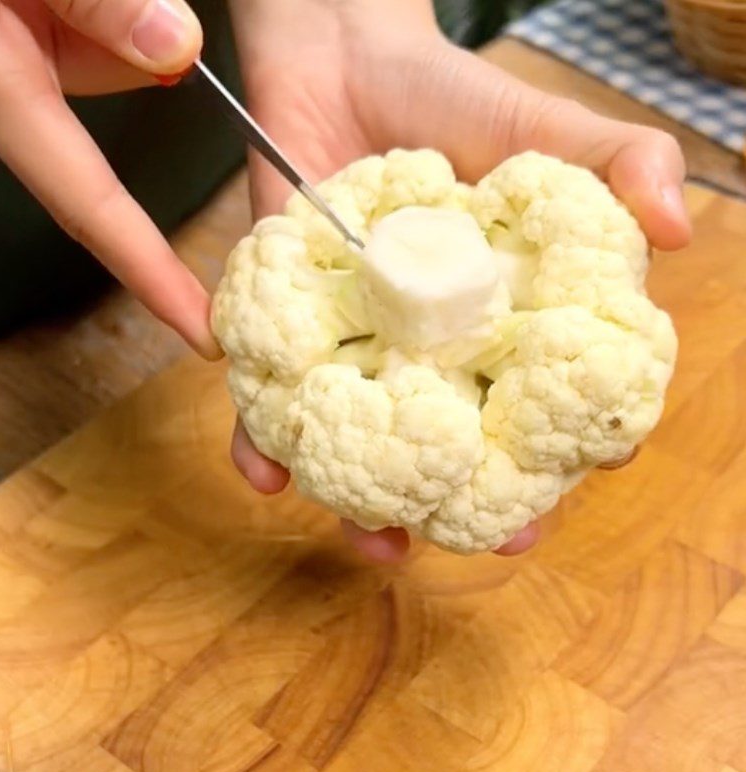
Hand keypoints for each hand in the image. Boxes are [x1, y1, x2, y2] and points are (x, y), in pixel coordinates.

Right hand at [0, 0, 218, 356]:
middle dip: (116, 38)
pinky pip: (75, 22)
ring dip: (99, 5)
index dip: (150, 274)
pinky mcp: (1, 24)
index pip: (93, 205)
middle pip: (105, 89)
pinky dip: (87, 2)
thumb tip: (175, 49)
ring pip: (98, 50)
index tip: (199, 328)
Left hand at [225, 0, 689, 563]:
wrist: (338, 59)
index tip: (571, 484)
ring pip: (362, 448)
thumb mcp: (540, 130)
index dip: (562, 451)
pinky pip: (271, 399)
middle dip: (466, 504)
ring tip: (370, 536)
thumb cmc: (449, 100)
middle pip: (452, 448)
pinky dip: (263, 441)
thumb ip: (615, 163)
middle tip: (478, 544)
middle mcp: (431, 350)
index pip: (539, 404)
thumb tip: (677, 229)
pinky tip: (267, 473)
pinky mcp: (288, 331)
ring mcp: (359, 348)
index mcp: (501, 322)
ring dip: (362, 503)